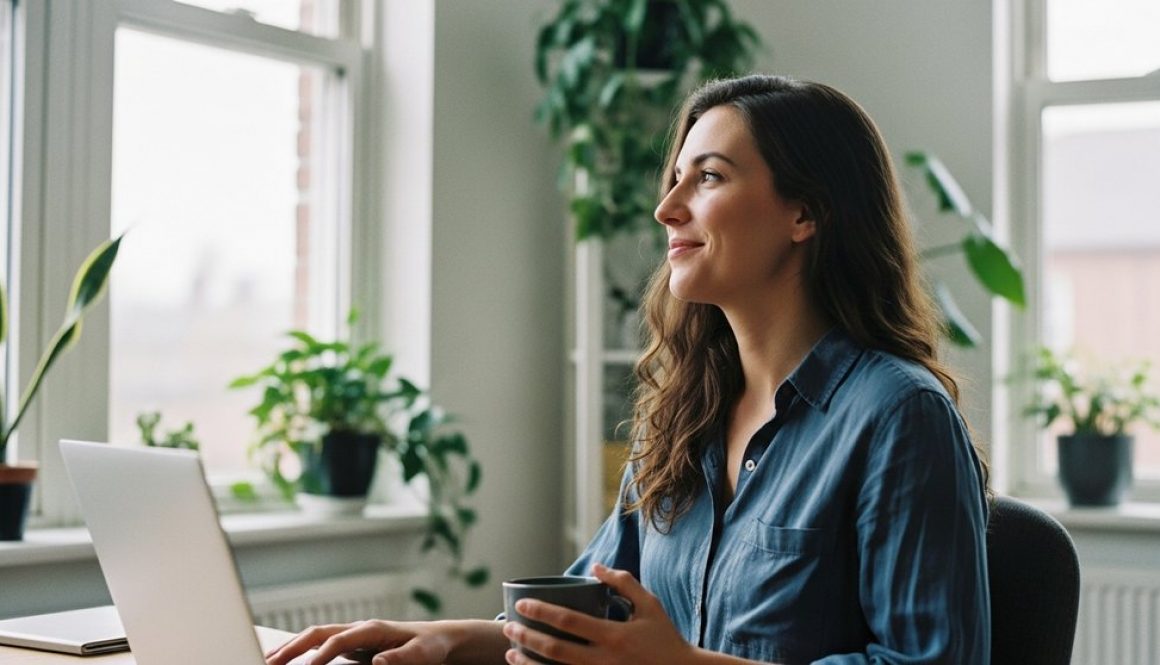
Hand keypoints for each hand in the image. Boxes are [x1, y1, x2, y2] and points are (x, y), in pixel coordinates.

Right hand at [264, 619, 457, 664]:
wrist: (439, 639)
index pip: (339, 639)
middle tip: (270, 661)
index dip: (321, 654)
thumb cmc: (431, 645)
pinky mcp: (353, 646)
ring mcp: (354, 636)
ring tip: (268, 660)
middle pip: (319, 633)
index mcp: (373, 628)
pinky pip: (321, 646)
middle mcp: (359, 629)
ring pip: (315, 638)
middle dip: (293, 646)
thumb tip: (379, 661)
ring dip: (292, 647)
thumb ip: (402, 657)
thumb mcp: (424, 653)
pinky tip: (288, 660)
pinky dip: (303, 651)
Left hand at [502, 564, 695, 664]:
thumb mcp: (650, 605)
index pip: (568, 621)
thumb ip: (623, 583)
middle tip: (509, 627)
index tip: (522, 604)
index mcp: (614, 636)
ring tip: (511, 653)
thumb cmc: (666, 638)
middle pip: (555, 650)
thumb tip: (595, 567)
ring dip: (529, 664)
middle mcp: (604, 661)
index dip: (541, 612)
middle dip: (527, 637)